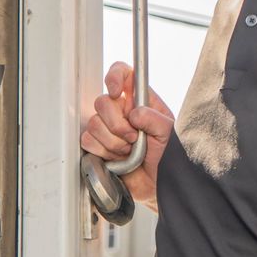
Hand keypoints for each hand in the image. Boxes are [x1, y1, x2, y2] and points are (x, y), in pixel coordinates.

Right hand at [79, 62, 173, 209]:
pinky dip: (104, 152)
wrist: (157, 183)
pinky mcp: (97, 144)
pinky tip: (118, 158)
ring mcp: (107, 127)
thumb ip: (154, 118)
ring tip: (128, 151)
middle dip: (117, 124)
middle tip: (133, 137)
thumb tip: (134, 114)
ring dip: (113, 143)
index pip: (121, 73)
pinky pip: (88, 141)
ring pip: (94, 124)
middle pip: (102, 102)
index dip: (114, 77)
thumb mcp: (168, 133)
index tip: (117, 92)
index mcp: (139, 100)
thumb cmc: (166, 156)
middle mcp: (120, 110)